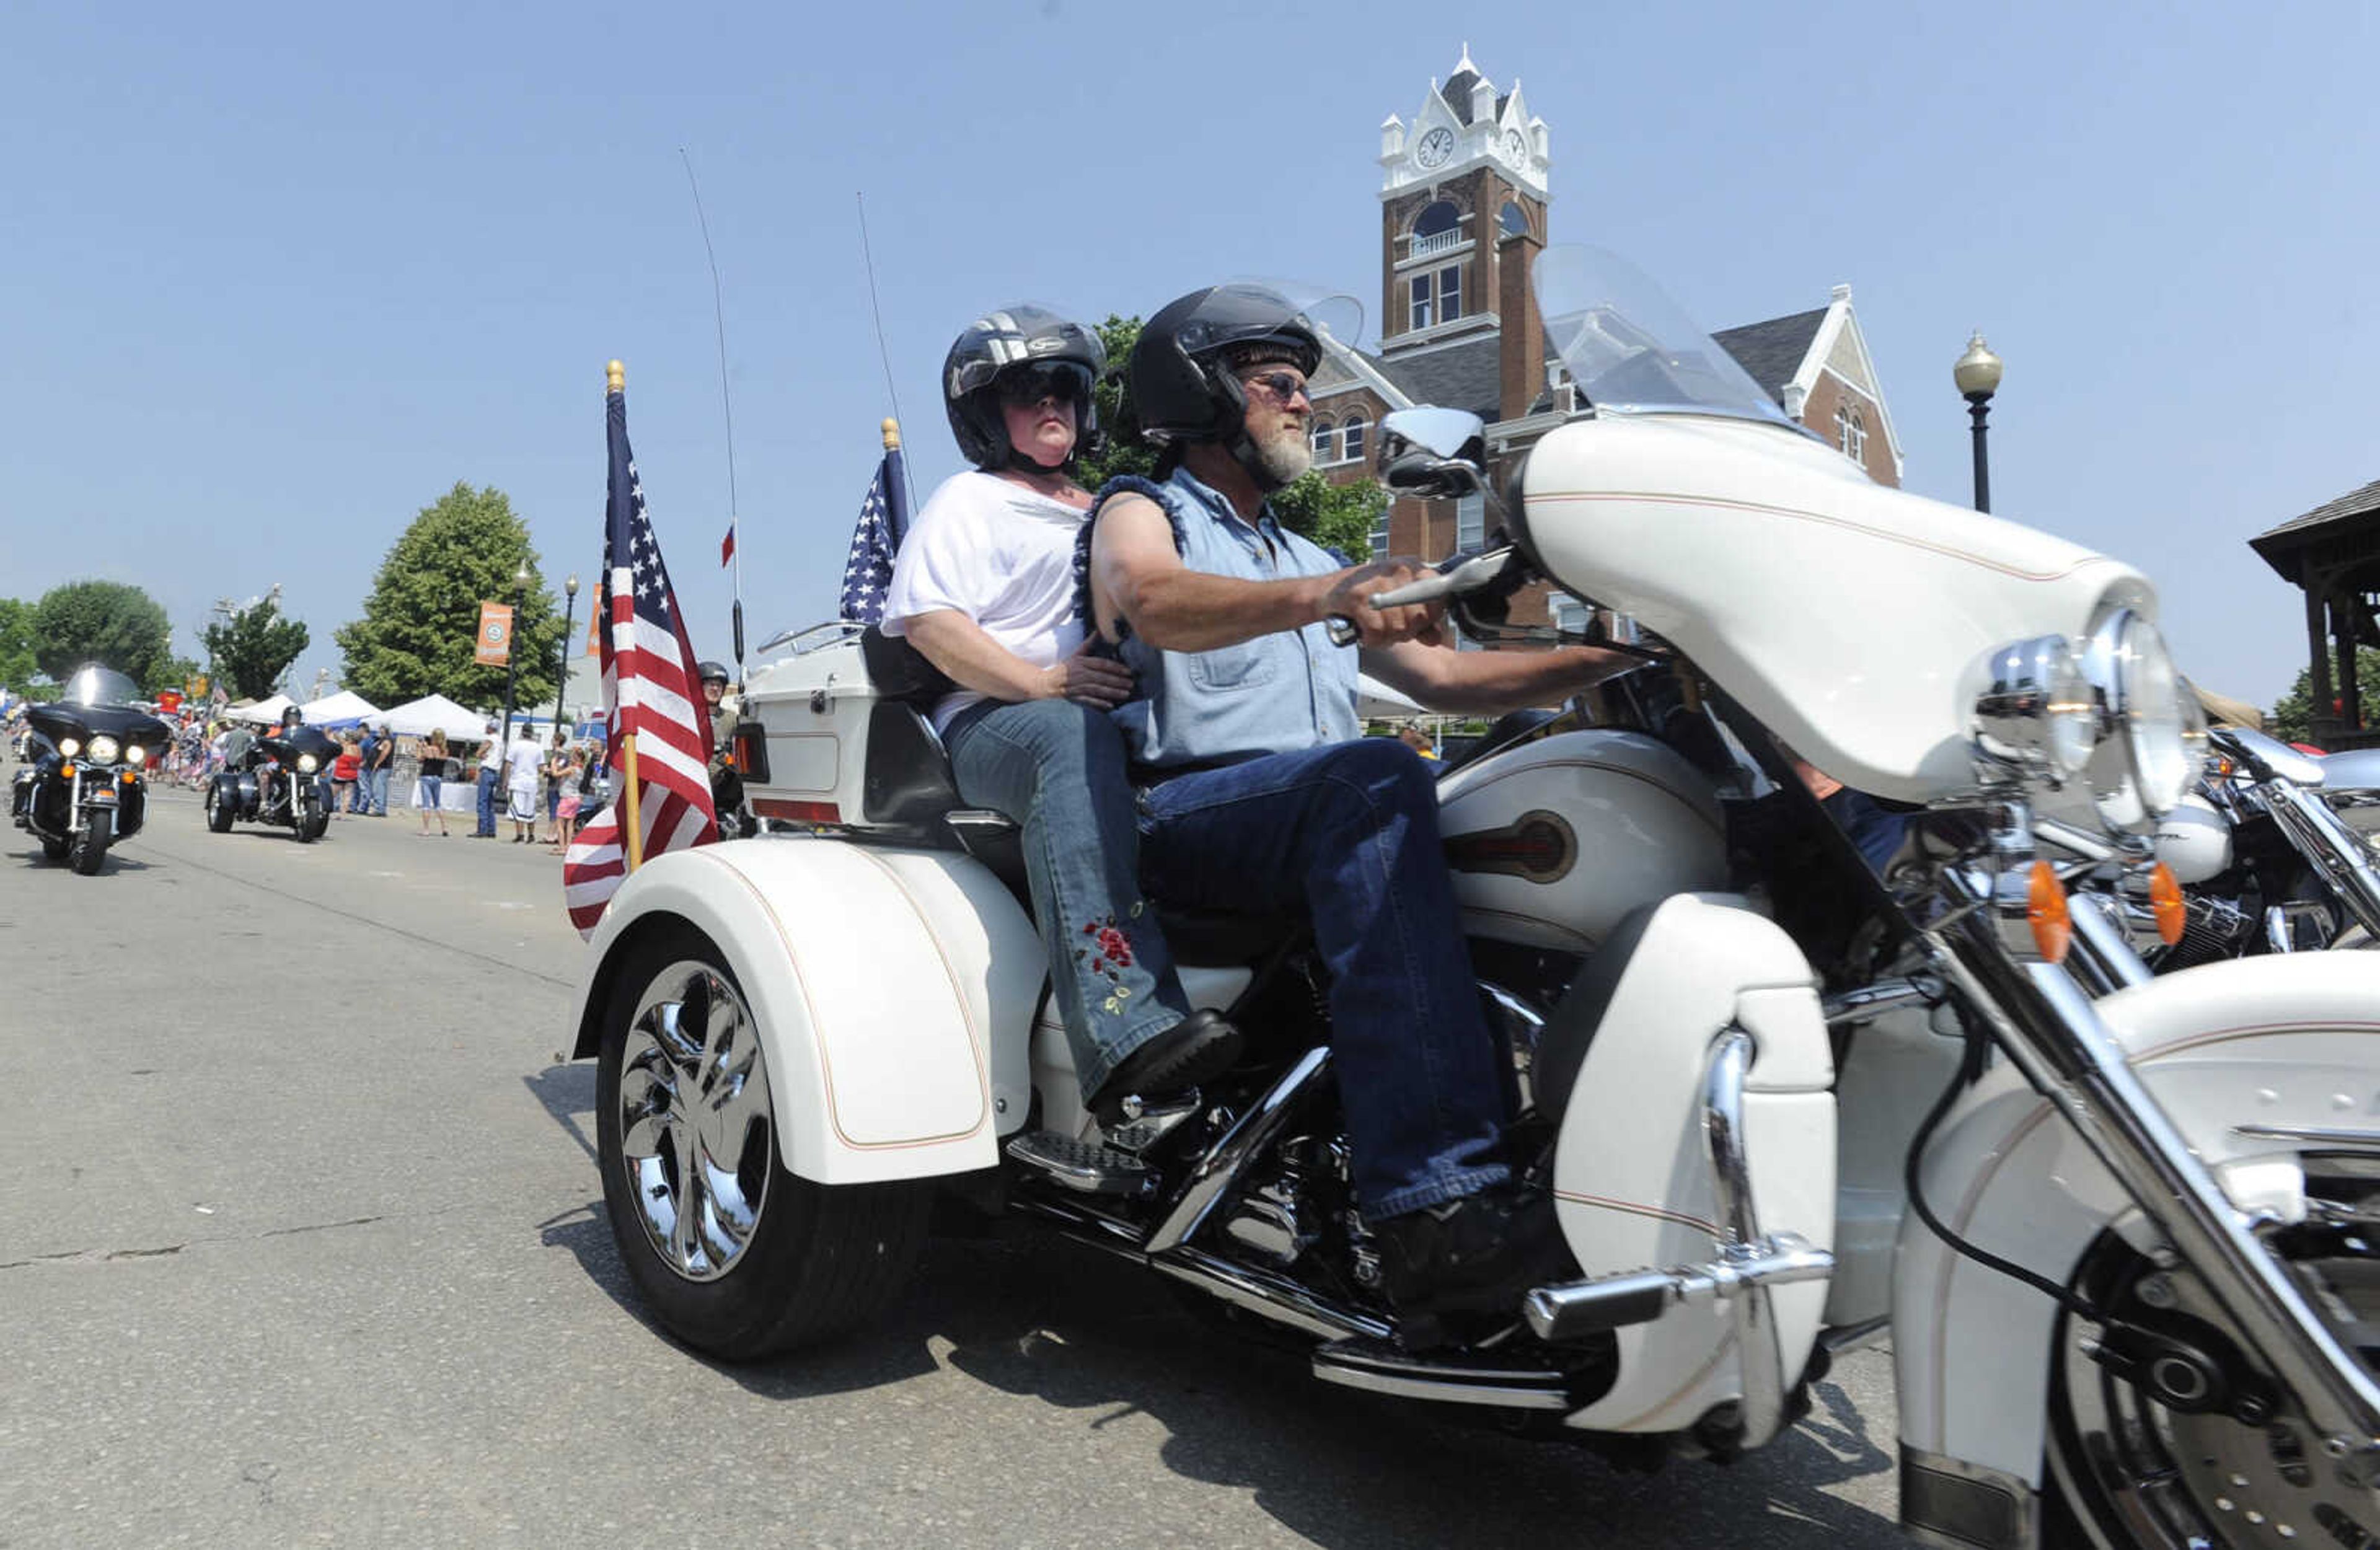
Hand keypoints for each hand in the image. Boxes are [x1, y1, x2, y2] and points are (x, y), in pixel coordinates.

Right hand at [1041, 638, 1134, 708]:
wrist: (1047, 683)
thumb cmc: (1065, 668)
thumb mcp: (1076, 654)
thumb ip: (1089, 644)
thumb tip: (1099, 630)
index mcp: (1082, 663)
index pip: (1102, 664)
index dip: (1115, 667)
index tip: (1128, 671)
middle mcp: (1081, 674)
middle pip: (1102, 677)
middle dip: (1118, 681)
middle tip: (1132, 683)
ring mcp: (1078, 687)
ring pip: (1098, 689)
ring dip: (1112, 692)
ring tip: (1126, 694)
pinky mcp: (1076, 697)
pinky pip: (1089, 701)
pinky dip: (1099, 703)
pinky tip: (1110, 706)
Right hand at [1320, 557, 1440, 645]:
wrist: (1328, 592)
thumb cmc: (1368, 598)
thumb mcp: (1400, 603)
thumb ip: (1423, 621)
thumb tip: (1436, 638)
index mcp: (1413, 567)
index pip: (1439, 596)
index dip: (1430, 617)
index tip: (1417, 622)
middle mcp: (1398, 569)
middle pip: (1419, 617)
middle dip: (1406, 632)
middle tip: (1390, 628)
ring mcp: (1378, 582)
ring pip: (1399, 627)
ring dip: (1387, 638)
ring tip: (1377, 630)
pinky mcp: (1358, 598)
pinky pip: (1378, 631)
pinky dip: (1372, 640)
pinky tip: (1366, 634)